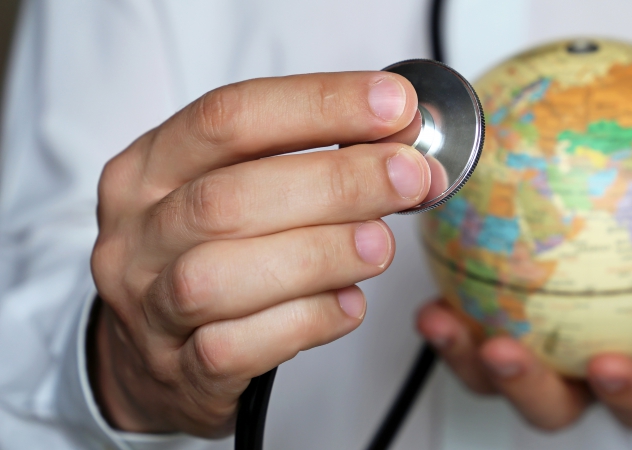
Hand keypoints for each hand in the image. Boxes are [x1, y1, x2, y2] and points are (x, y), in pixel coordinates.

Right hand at [89, 72, 428, 435]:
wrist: (150, 356)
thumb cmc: (210, 255)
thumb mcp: (236, 191)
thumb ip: (304, 163)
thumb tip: (401, 145)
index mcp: (149, 168)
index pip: (229, 118)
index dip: (317, 105)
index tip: (393, 105)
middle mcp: (138, 234)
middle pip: (227, 197)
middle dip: (334, 182)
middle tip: (409, 176)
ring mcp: (148, 307)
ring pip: (219, 276)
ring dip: (317, 254)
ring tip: (380, 245)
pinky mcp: (178, 371)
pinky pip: (233, 348)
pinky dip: (304, 322)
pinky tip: (348, 305)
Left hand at [417, 184, 631, 430]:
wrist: (621, 257)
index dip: (626, 393)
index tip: (612, 365)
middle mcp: (573, 371)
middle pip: (549, 404)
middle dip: (525, 388)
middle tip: (506, 351)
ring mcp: (526, 352)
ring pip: (487, 373)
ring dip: (462, 353)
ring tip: (443, 320)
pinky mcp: (482, 322)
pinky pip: (457, 322)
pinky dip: (442, 310)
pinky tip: (428, 280)